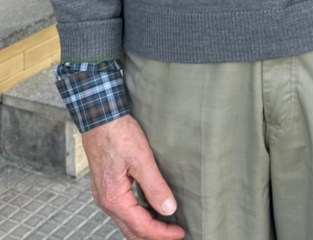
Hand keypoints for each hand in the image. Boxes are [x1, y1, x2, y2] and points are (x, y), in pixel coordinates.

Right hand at [81, 115, 184, 239]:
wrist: (99, 117)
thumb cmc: (117, 133)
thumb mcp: (141, 158)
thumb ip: (154, 186)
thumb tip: (168, 209)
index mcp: (114, 198)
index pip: (141, 227)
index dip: (162, 234)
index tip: (180, 233)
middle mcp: (107, 201)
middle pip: (132, 231)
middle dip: (153, 237)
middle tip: (174, 236)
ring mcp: (105, 195)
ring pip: (127, 223)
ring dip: (146, 228)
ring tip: (165, 228)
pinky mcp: (108, 186)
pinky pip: (123, 211)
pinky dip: (138, 217)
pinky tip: (150, 211)